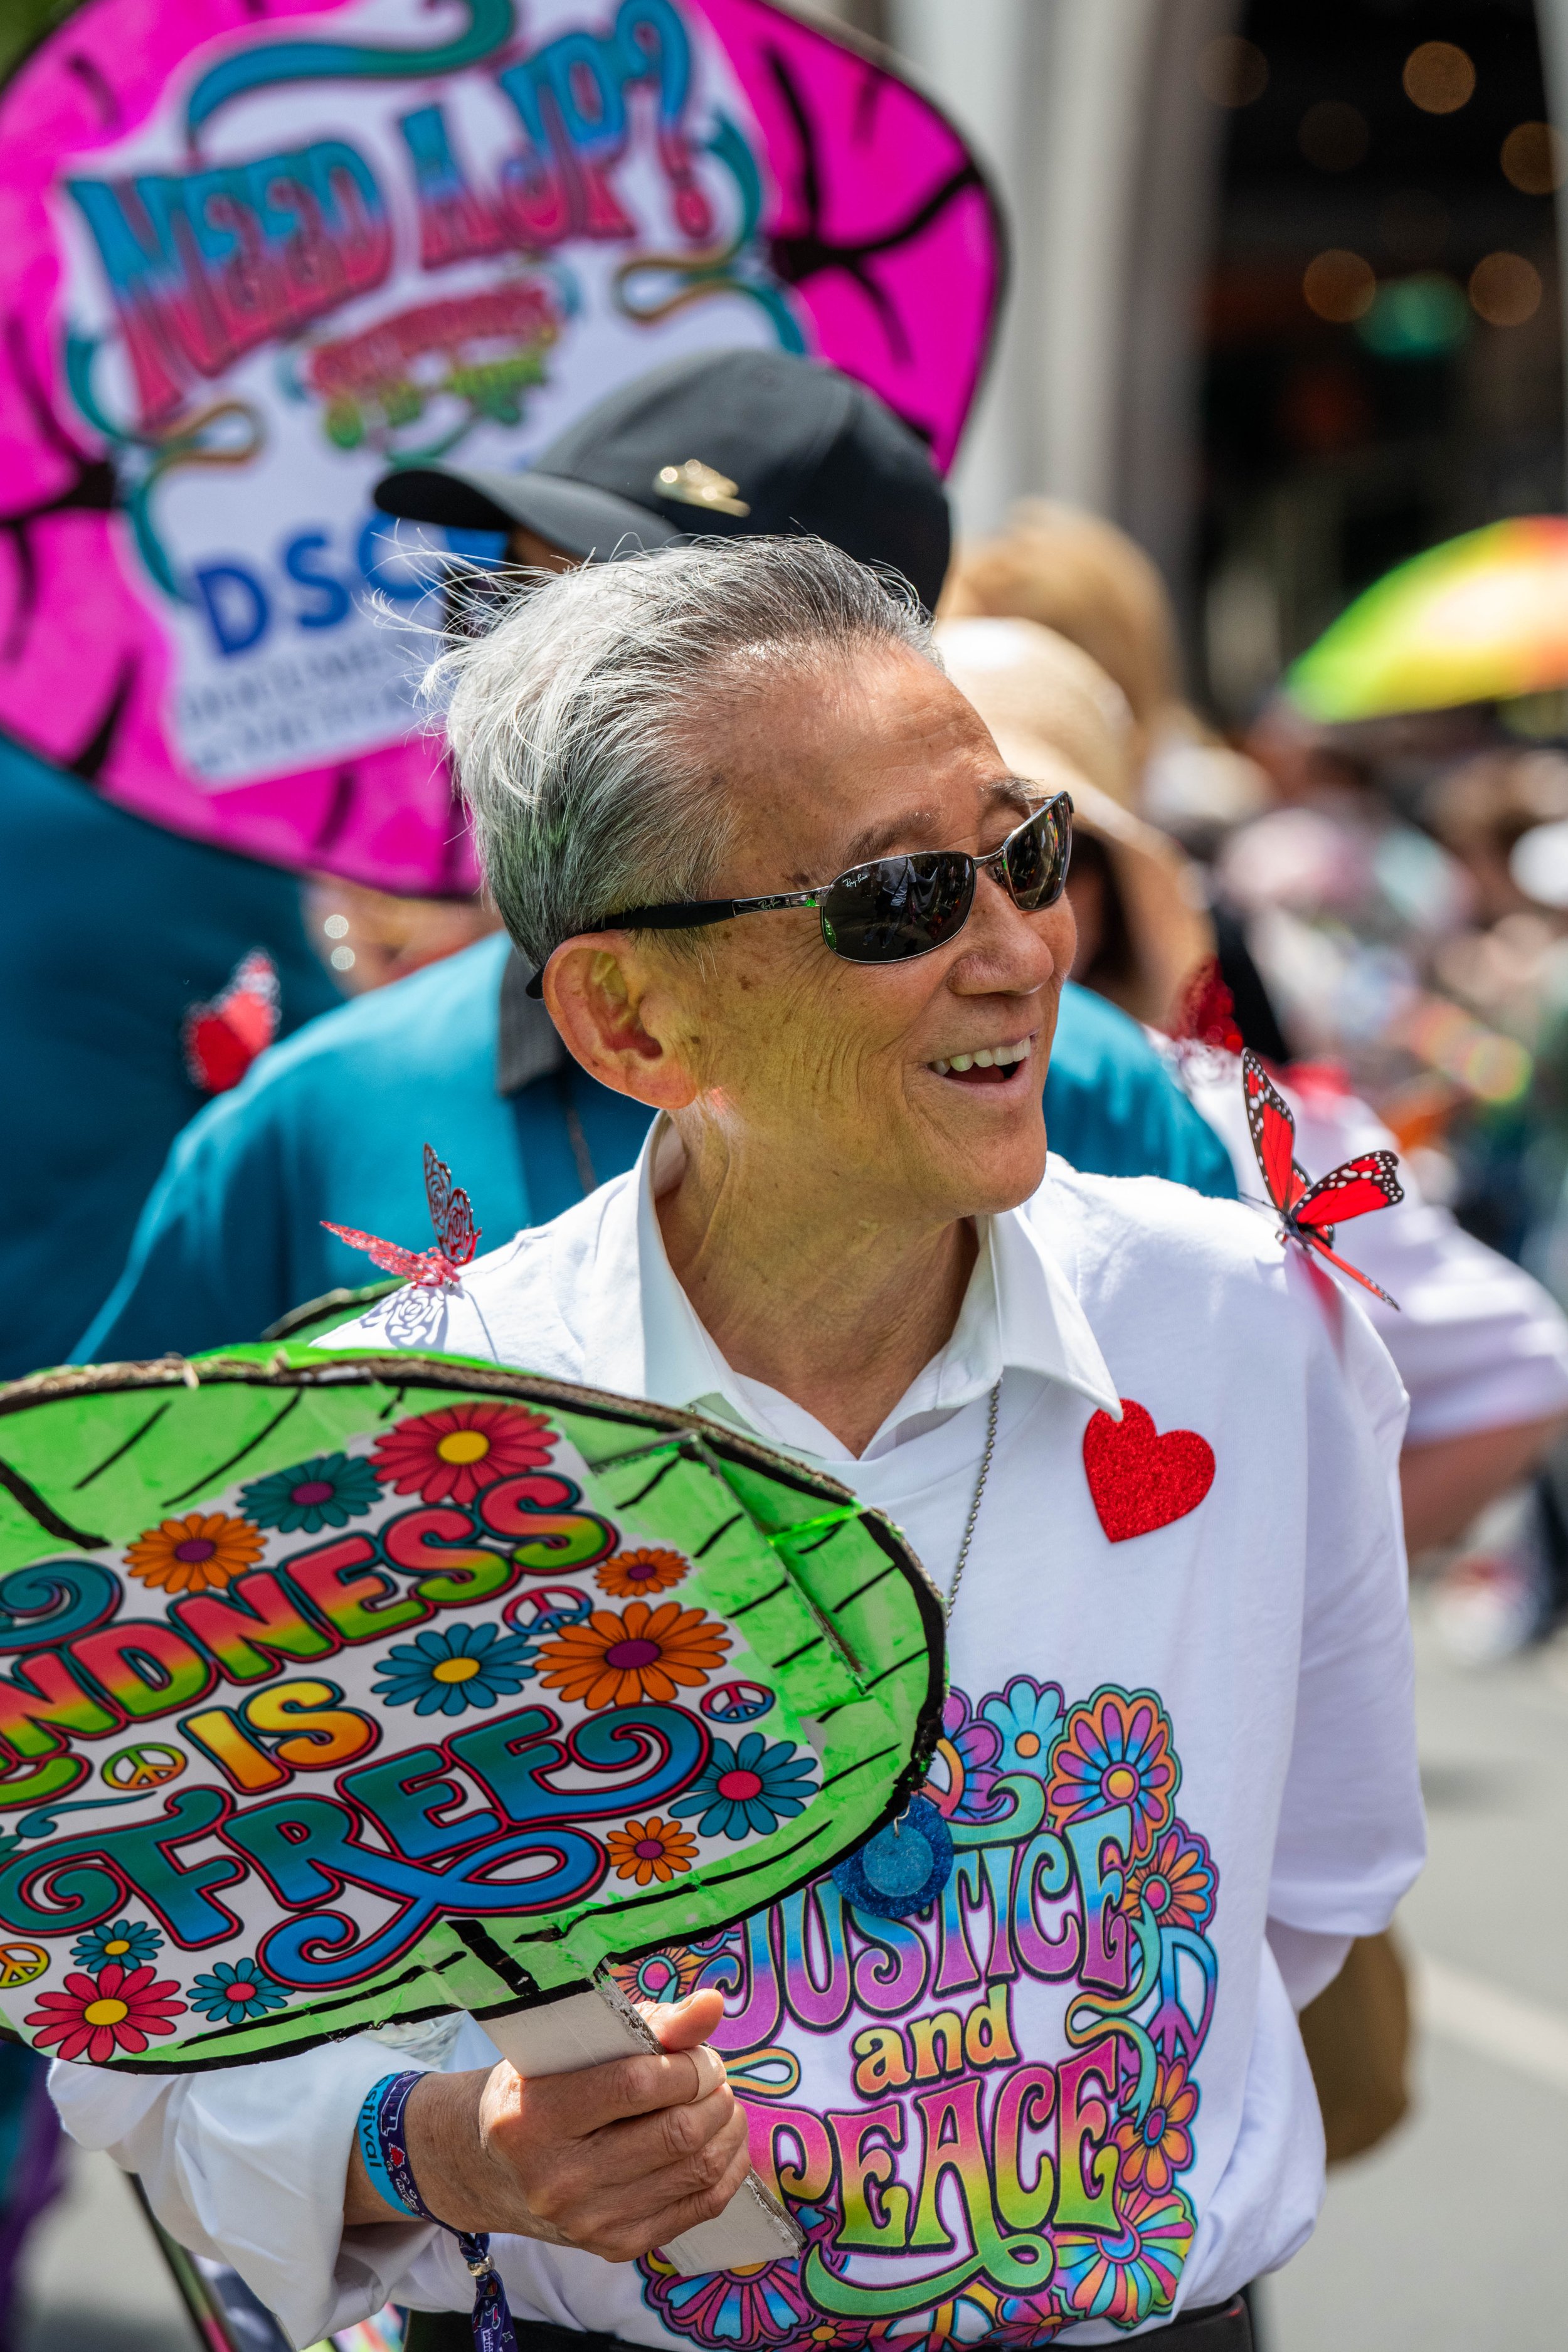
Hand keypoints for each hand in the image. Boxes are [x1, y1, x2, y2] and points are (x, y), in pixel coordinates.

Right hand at [345, 1990, 752, 2261]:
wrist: (492, 2168)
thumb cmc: (540, 2088)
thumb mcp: (573, 2045)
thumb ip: (649, 2024)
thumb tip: (713, 2005)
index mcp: (534, 2116)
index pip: (637, 2084)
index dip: (688, 2065)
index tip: (701, 2053)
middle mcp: (556, 2178)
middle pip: (673, 2133)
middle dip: (713, 2097)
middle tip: (715, 2076)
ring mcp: (586, 2221)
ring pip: (693, 2172)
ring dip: (726, 2130)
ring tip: (722, 2103)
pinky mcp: (614, 2247)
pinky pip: (697, 2210)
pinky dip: (725, 2171)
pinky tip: (724, 2143)